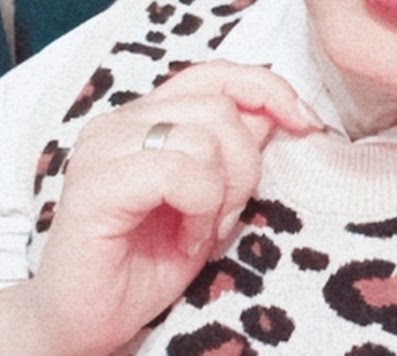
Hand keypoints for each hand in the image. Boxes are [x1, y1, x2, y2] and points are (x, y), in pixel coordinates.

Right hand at [26, 61, 321, 354]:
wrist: (90, 323)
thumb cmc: (152, 258)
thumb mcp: (215, 195)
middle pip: (221, 107)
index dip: (268, 89)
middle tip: (223, 215)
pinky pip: (178, 172)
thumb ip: (236, 146)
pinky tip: (183, 239)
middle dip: (244, 166)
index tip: (306, 123)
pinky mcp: (93, 184)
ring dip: (220, 195)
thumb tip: (276, 108)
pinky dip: (197, 209)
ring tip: (197, 229)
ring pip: (205, 138)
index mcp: (149, 113)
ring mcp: (102, 147)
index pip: (218, 74)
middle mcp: (121, 119)